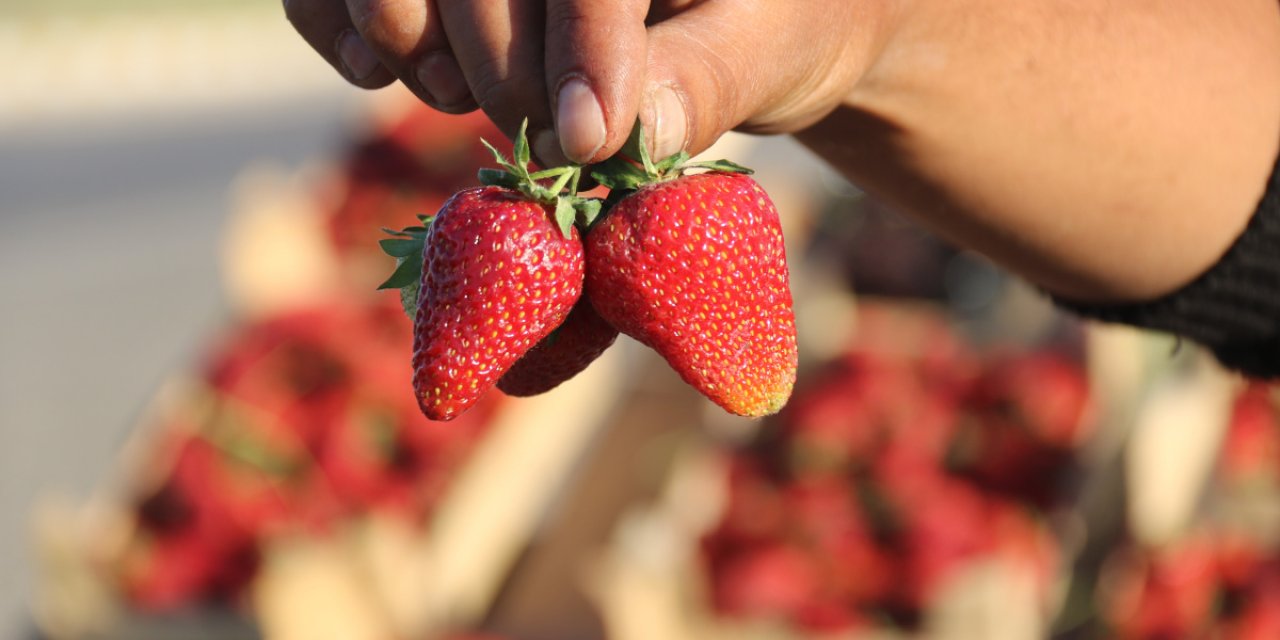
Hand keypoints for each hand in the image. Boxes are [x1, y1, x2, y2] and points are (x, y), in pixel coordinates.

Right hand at [283, 0, 887, 164]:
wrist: (744, 14)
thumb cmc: (771, 22)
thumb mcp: (772, 43)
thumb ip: (709, 77)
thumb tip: (633, 127)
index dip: (578, 43)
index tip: (592, 140)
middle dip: (502, 66)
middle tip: (552, 136)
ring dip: (419, 49)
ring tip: (477, 99)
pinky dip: (338, 28)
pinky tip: (385, 71)